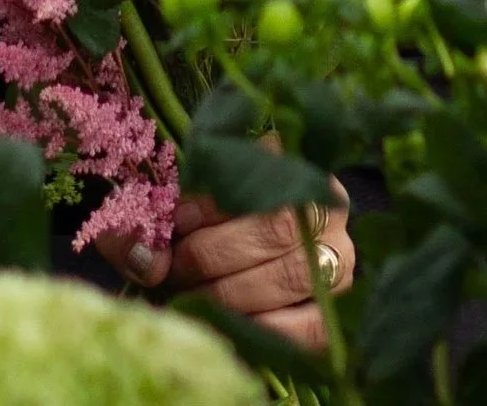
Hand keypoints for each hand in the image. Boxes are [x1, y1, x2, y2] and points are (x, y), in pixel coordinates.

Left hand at [99, 185, 354, 353]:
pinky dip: (264, 328)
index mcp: (290, 158)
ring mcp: (340, 255)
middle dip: (214, 255)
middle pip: (276, 227)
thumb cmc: (196, 222)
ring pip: (293, 274)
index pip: (257, 173)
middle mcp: (327, 202)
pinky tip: (226, 325)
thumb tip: (146, 261)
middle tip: (174, 272)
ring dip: (232, 294)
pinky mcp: (336, 307)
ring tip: (191, 299)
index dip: (211, 204)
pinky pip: (312, 326)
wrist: (237, 255)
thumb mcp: (169, 203)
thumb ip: (147, 220)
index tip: (174, 224)